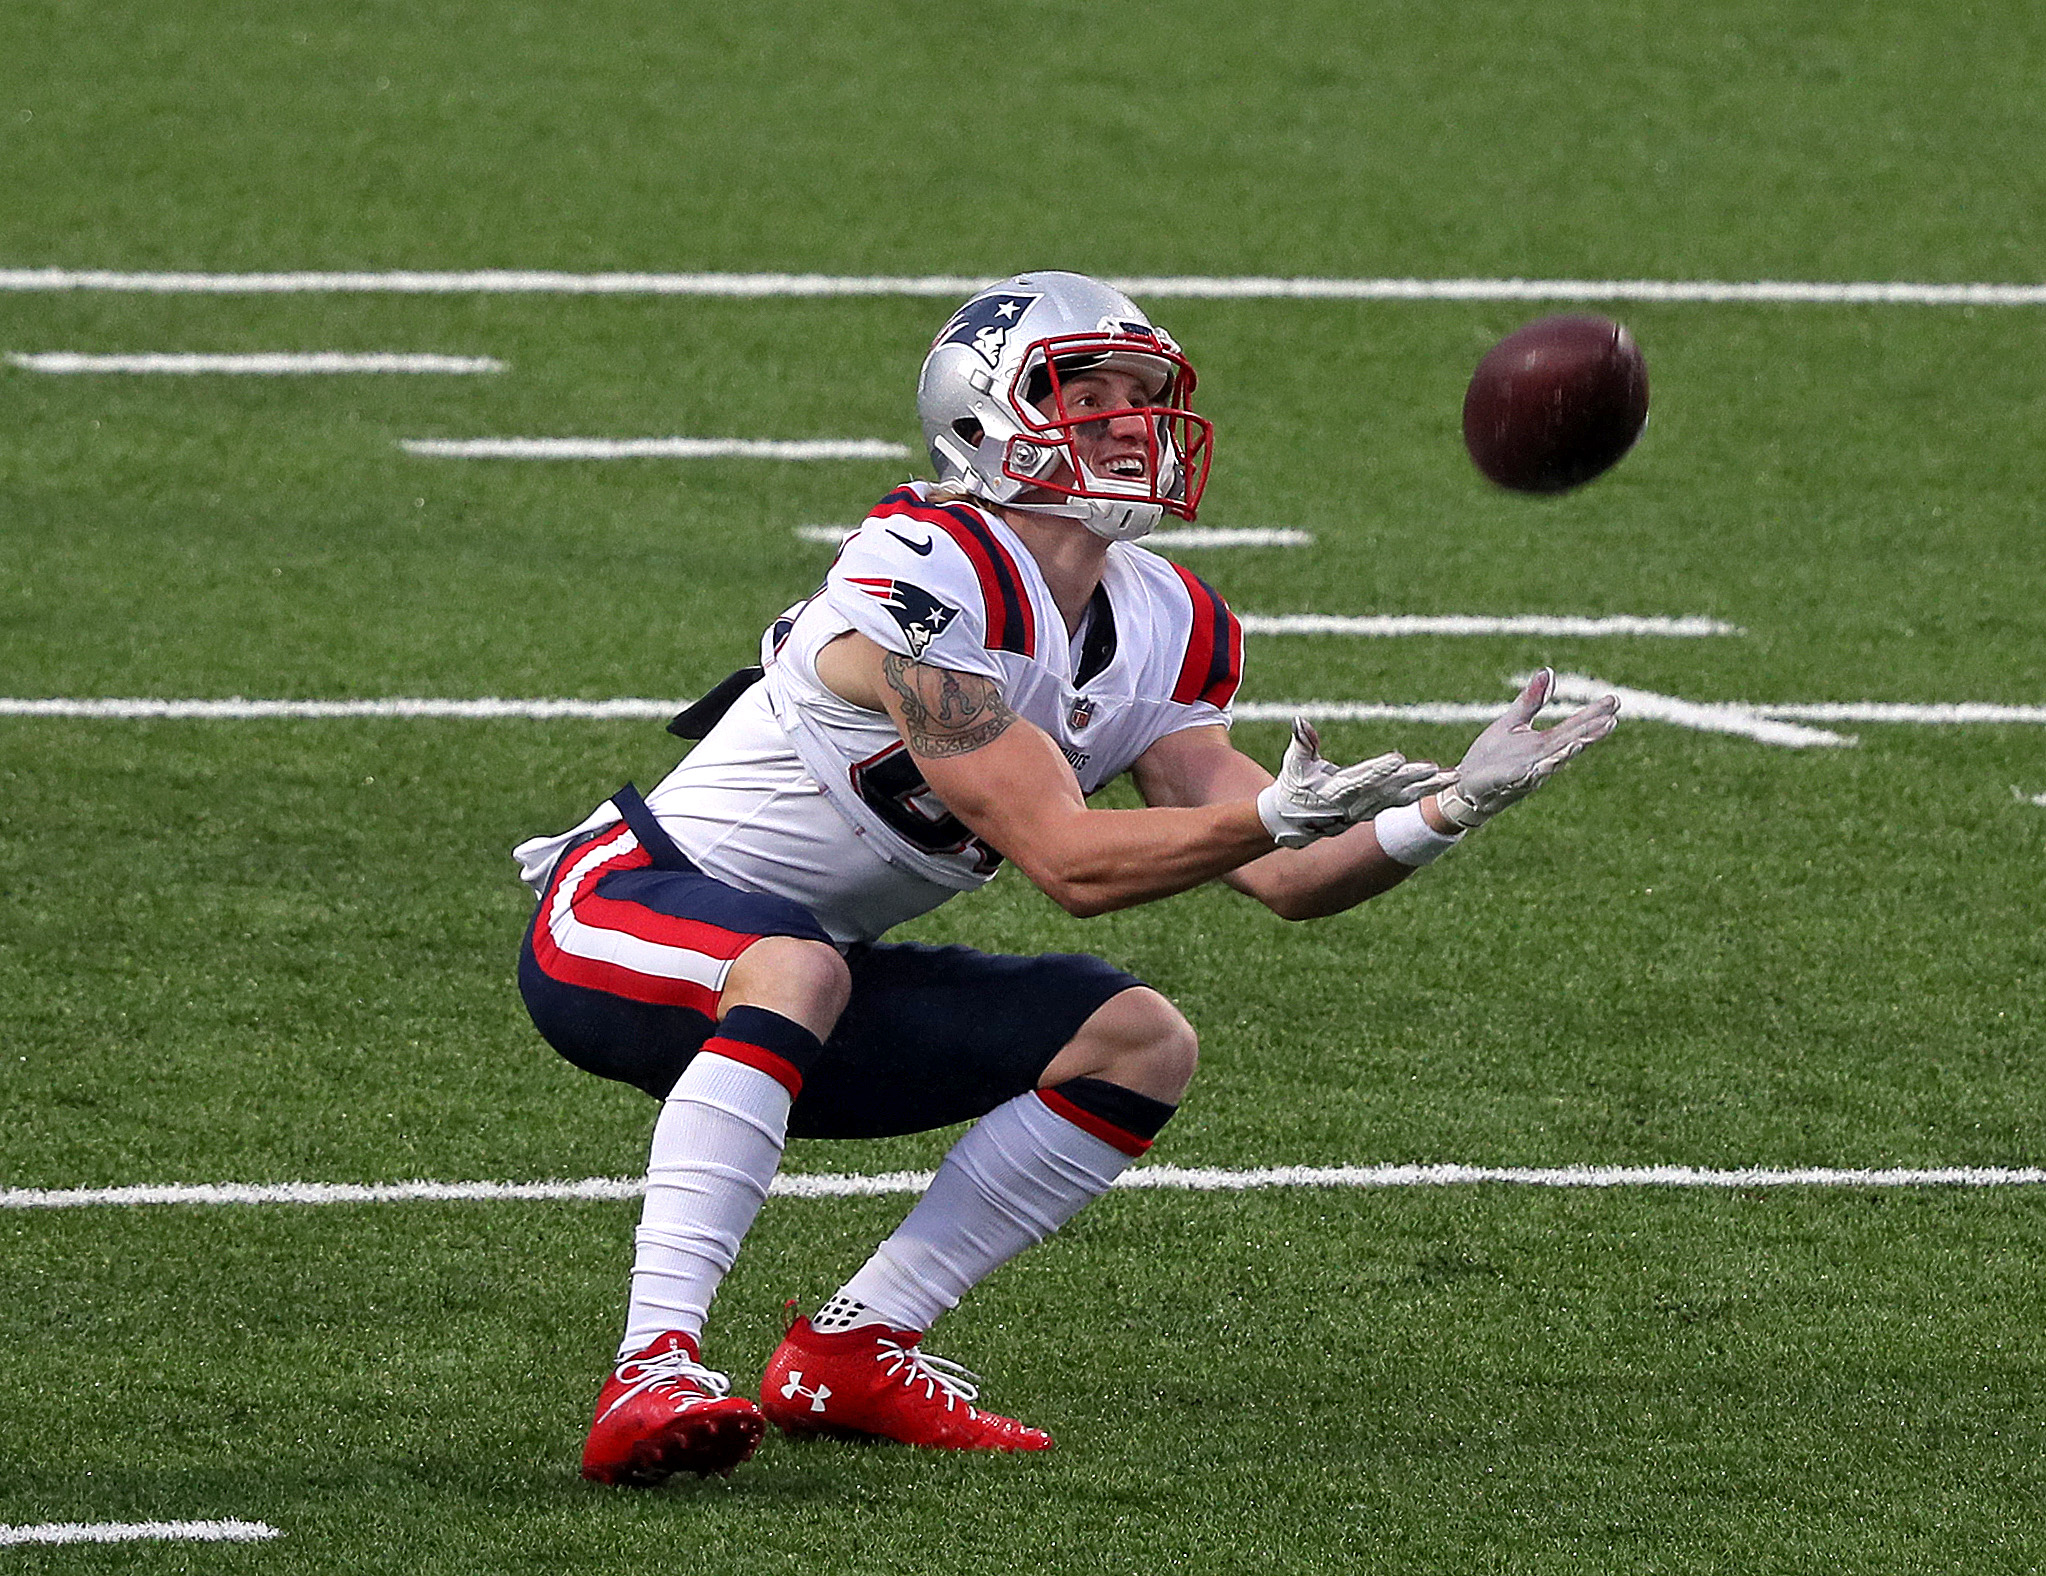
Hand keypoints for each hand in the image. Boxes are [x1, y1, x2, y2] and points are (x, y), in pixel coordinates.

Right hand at [1256, 717, 1457, 848]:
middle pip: (1388, 788)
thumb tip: (1300, 722)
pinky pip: (1404, 799)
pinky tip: (1444, 782)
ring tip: (1451, 777)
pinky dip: (1424, 791)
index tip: (1397, 758)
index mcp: (1335, 791)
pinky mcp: (1376, 808)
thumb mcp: (1293, 765)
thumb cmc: (1293, 786)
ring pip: (1402, 796)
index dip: (1379, 769)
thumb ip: (1302, 743)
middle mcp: (1356, 803)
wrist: (1294, 820)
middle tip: (1434, 769)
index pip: (1360, 779)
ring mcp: (1368, 808)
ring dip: (1427, 787)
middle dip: (1412, 779)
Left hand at [1437, 669, 1618, 829]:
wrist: (1467, 784)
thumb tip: (1549, 670)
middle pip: (1571, 743)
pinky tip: (1547, 763)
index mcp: (1545, 743)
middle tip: (1612, 719)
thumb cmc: (1492, 756)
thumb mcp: (1513, 722)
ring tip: (1582, 742)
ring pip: (1553, 762)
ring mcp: (1529, 772)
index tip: (1614, 700)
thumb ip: (1531, 700)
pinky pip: (1526, 777)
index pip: (1575, 726)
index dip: (1595, 714)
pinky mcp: (1509, 783)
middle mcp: (1543, 758)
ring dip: (1568, 753)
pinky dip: (1537, 771)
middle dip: (1591, 733)